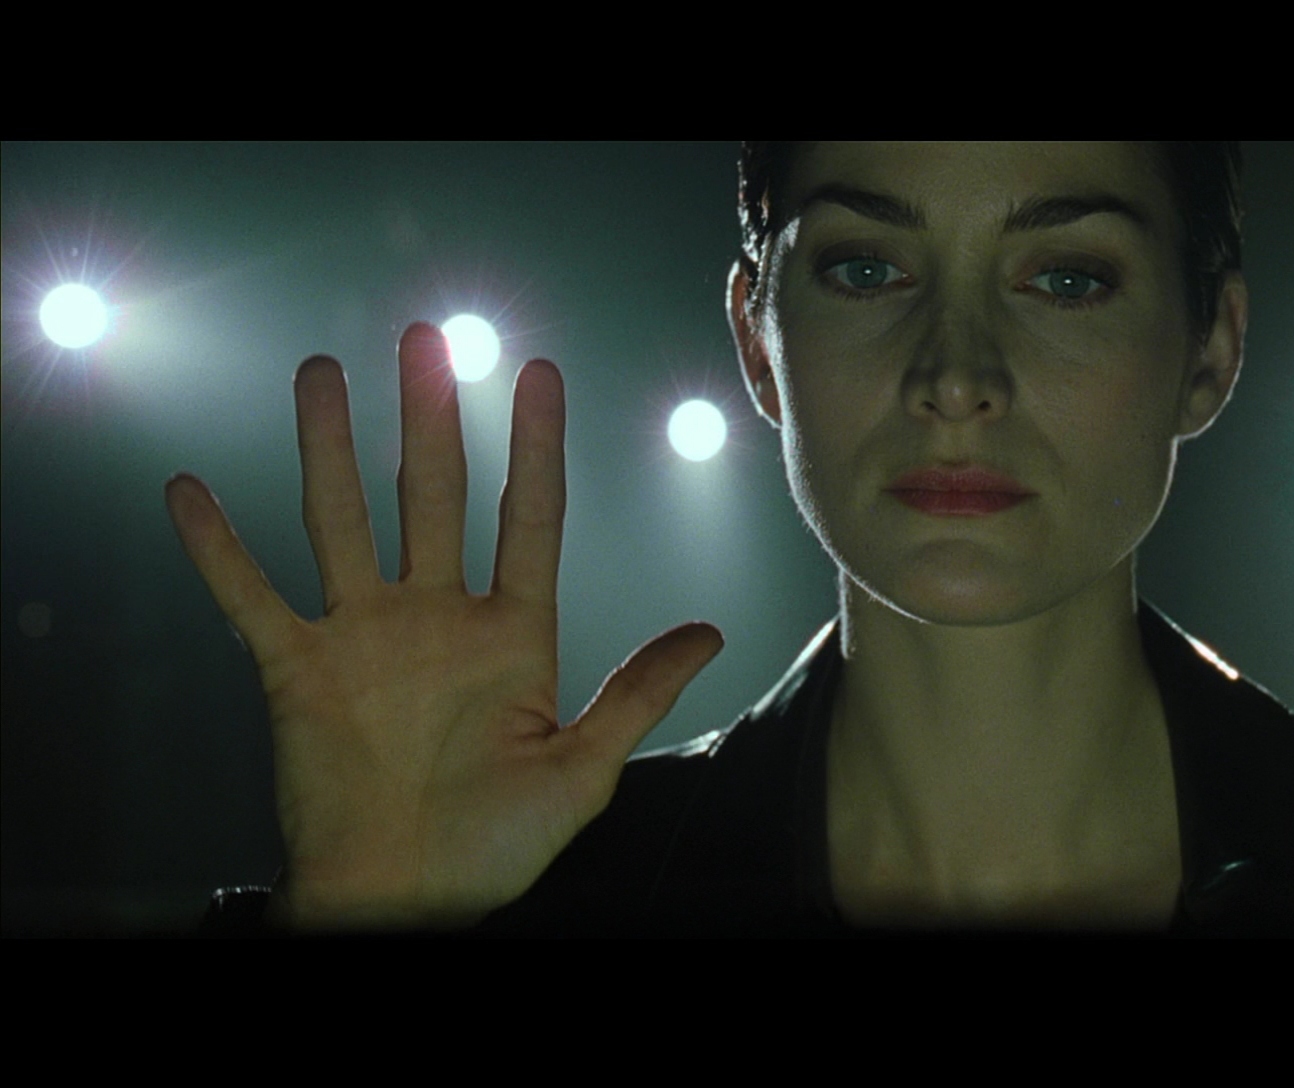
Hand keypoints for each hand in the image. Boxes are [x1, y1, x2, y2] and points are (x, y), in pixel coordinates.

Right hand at [166, 324, 721, 927]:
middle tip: (426, 337)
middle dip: (431, 416)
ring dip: (328, 448)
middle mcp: (435, 620)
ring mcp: (363, 640)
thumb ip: (636, 694)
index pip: (528, 518)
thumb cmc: (494, 849)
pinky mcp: (297, 672)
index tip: (540, 375)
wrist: (403, 901)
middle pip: (432, 496)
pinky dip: (217, 550)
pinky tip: (188, 491)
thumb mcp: (582, 771)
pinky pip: (248, 599)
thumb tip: (709, 633)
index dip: (536, 446)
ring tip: (322, 372)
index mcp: (512, 637)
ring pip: (342, 521)